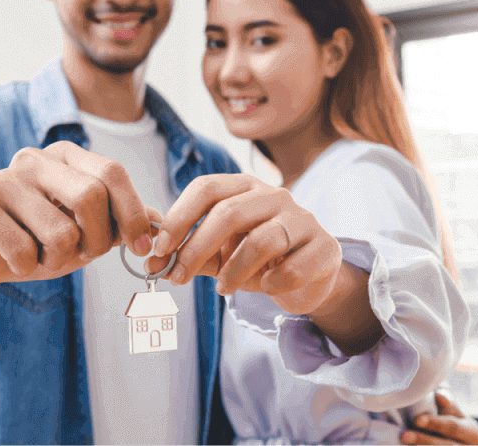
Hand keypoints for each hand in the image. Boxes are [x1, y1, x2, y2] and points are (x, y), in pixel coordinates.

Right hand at [0, 140, 157, 288]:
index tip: (142, 248)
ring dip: (59, 260)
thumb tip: (157, 221)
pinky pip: (23, 250)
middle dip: (97, 240)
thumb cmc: (33, 239)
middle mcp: (33, 160)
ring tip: (41, 255)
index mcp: (63, 157)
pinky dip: (27, 267)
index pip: (112, 172)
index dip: (132, 213)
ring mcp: (1, 180)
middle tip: (84, 256)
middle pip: (91, 196)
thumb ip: (118, 223)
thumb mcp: (83, 232)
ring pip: (60, 231)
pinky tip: (13, 259)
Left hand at [146, 173, 342, 314]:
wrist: (309, 278)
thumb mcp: (220, 253)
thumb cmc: (257, 260)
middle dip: (197, 248)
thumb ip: (188, 253)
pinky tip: (265, 287)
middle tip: (177, 276)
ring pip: (261, 240)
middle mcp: (275, 195)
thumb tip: (152, 261)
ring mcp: (303, 219)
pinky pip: (293, 267)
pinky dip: (273, 282)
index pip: (206, 188)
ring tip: (222, 290)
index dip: (179, 217)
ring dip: (233, 270)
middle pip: (229, 213)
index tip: (160, 249)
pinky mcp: (325, 247)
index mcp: (244, 187)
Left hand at [400, 391, 477, 444]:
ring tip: (403, 440)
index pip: (453, 427)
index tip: (417, 420)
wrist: (446, 431)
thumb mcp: (450, 405)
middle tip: (404, 435)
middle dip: (424, 440)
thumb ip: (446, 401)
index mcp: (473, 432)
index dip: (435, 424)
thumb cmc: (447, 413)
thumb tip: (440, 395)